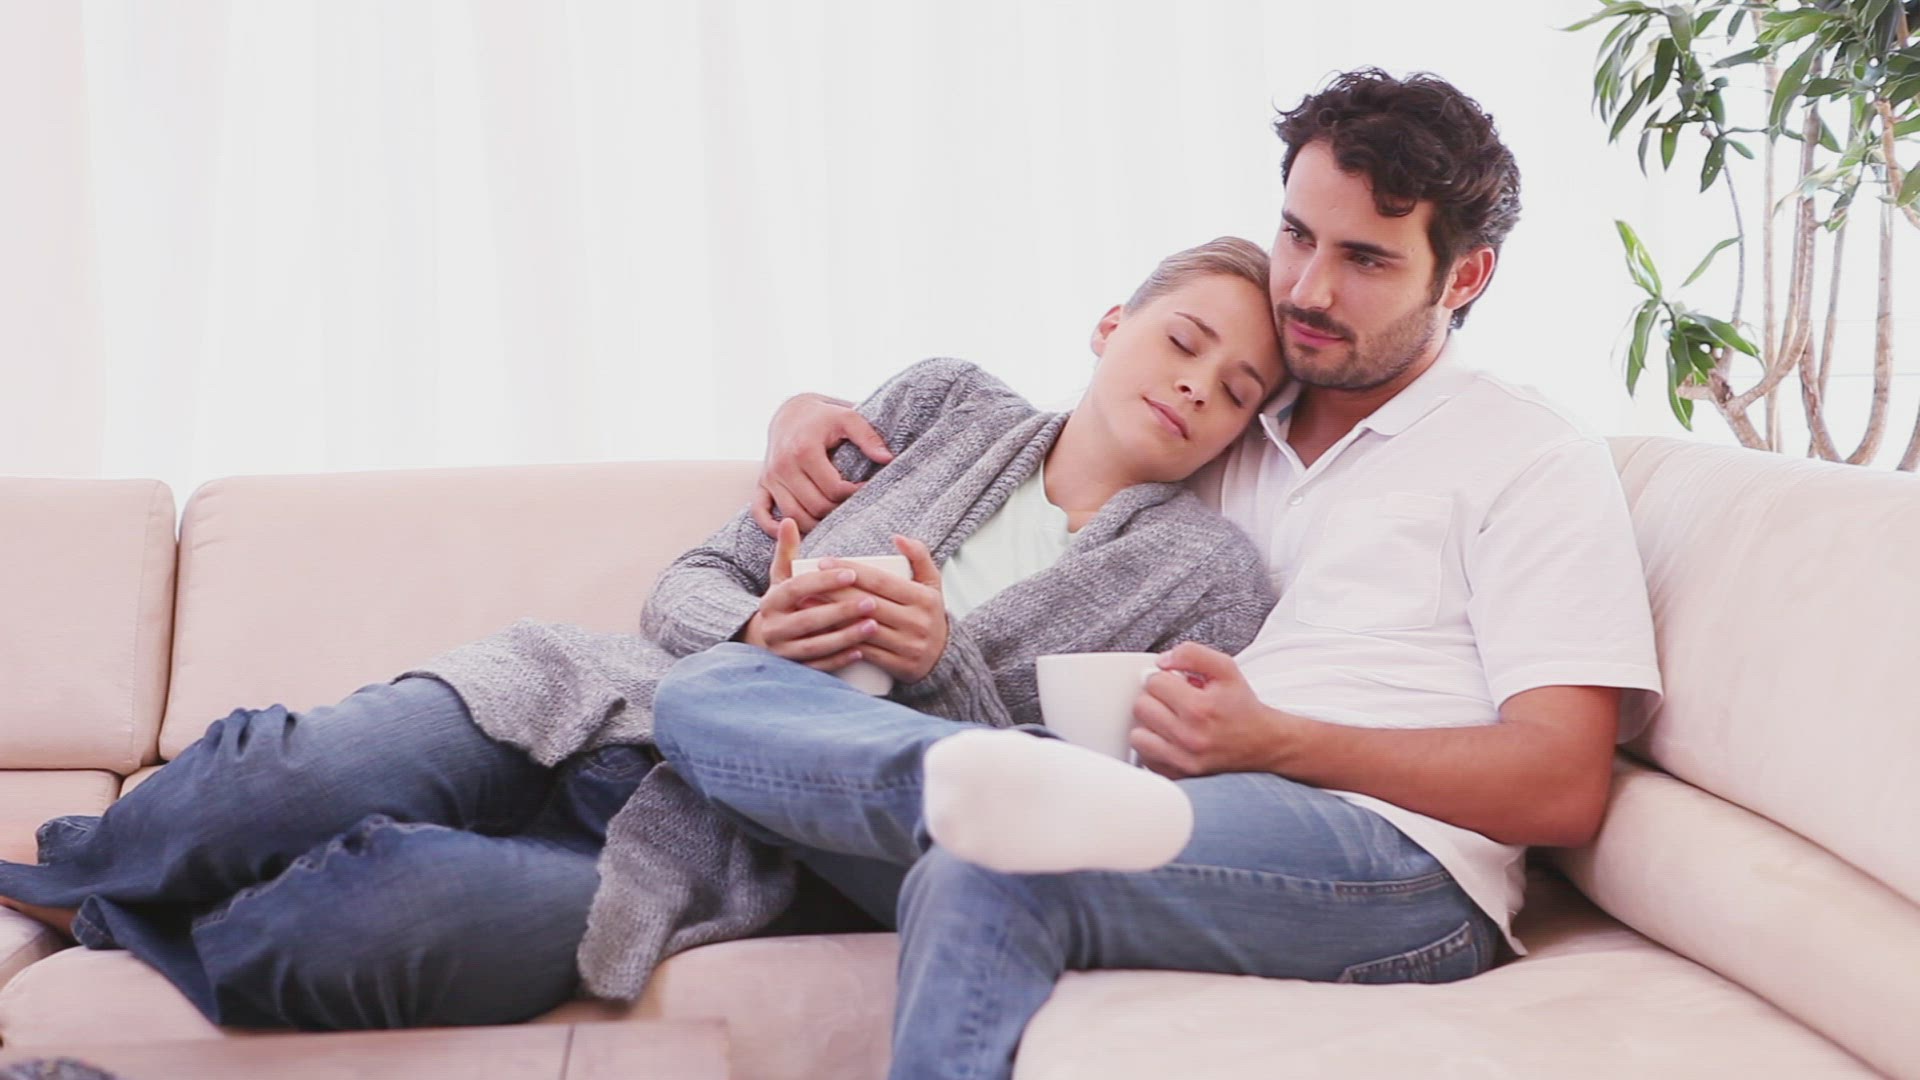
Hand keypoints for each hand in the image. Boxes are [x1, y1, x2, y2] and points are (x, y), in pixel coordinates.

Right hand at [739, 519, 879, 670]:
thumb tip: (790, 520)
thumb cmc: (783, 602)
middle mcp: (773, 627)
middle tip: (872, 602)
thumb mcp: (780, 577)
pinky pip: (818, 667)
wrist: (765, 640)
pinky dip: (839, 660)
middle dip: (841, 611)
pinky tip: (861, 651)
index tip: (852, 573)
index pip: (798, 588)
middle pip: (808, 619)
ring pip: (814, 646)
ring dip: (845, 636)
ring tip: (873, 626)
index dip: (825, 581)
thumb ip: (786, 550)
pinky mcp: (794, 670)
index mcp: (771, 601)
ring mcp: (783, 651)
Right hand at [753, 393, 895, 536]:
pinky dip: (774, 528)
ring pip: (793, 516)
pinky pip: (761, 513)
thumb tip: (887, 458)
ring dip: (815, 525)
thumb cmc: (824, 416)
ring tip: (834, 519)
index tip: (866, 489)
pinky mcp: (762, 484)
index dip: (854, 494)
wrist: (791, 411)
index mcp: (804, 450)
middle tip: (852, 506)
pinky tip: (794, 532)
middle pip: (815, 506)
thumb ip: (868, 436)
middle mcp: (783, 465)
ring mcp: (770, 477)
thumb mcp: (847, 417)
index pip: (833, 489)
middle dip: (838, 511)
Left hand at [822, 534, 947, 682]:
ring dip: (832, 616)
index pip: (880, 581)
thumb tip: (897, 537)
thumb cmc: (929, 614)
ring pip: (863, 628)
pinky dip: (842, 641)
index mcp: (923, 598)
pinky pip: (865, 652)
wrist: (945, 658)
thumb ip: (919, 556)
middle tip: (808, 581)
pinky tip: (821, 632)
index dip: (850, 570)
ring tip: (808, 604)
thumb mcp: (932, 583)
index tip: (824, 562)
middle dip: (834, 591)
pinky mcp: (900, 666)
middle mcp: (917, 622)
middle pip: (867, 603)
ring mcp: (908, 646)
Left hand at [1130, 642, 1289, 778]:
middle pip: (1141, 707)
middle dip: (1156, 699)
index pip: (1154, 682)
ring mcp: (1182, 760)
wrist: (1264, 744)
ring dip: (1151, 725)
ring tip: (1171, 720)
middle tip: (1175, 701)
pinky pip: (1145, 758)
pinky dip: (1154, 747)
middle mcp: (1189, 737)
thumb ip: (1193, 654)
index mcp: (1200, 708)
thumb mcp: (1226, 669)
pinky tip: (1172, 739)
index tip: (1179, 685)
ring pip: (1137, 735)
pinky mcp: (1178, 776)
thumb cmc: (1242, 707)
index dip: (1166, 679)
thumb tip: (1161, 661)